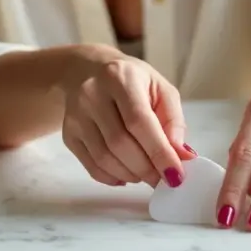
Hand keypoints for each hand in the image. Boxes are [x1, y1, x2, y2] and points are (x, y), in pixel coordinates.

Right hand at [60, 44, 194, 187]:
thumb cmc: (131, 81)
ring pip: (104, 158)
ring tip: (147, 175)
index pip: (139, 121)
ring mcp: (76, 115)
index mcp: (120, 77)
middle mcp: (92, 94)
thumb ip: (174, 122)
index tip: (175, 175)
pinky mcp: (68, 133)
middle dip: (146, 168)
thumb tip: (182, 156)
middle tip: (163, 179)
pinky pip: (91, 165)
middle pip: (119, 143)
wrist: (87, 70)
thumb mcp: (161, 89)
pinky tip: (127, 175)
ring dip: (131, 175)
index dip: (159, 152)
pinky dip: (112, 177)